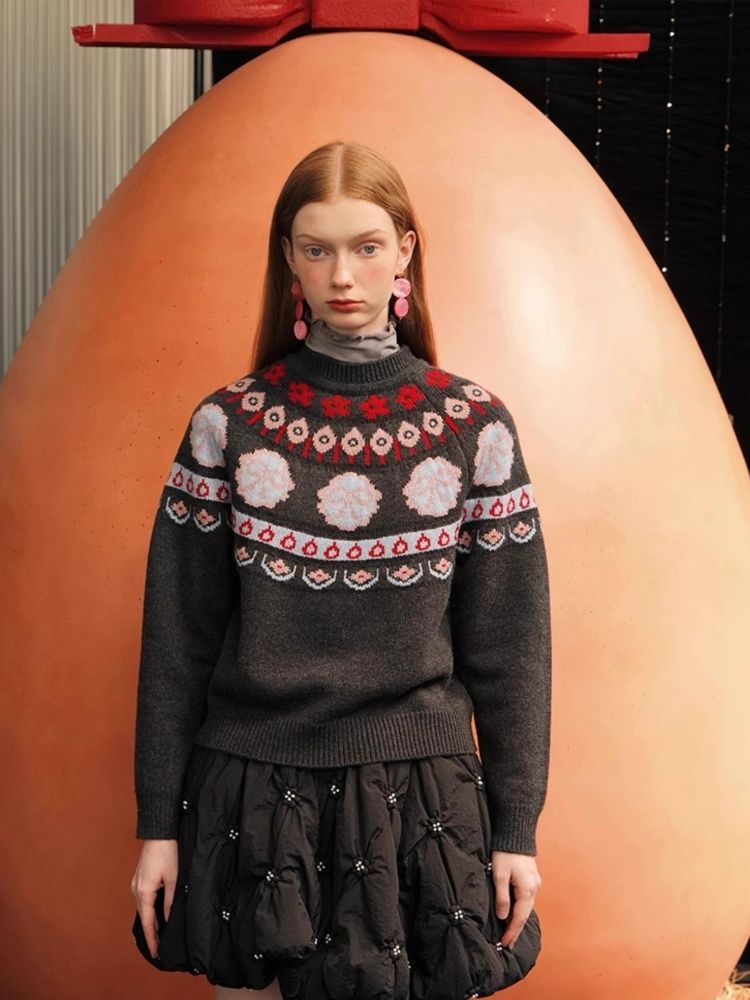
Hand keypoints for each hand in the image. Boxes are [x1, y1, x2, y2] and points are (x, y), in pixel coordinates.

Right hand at [130, 839, 178, 958]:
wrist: (159, 833)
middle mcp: (136, 890)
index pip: (148, 922)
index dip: (152, 938)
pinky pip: (143, 900)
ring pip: (143, 908)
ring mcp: (136, 884)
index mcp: (144, 892)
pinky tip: (156, 914)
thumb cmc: (167, 852)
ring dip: (150, 921)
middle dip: (150, 933)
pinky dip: (149, 910)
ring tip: (159, 934)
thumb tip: (169, 918)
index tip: (156, 952)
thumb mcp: (173, 878)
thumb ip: (170, 900)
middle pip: (143, 917)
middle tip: (158, 948)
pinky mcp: (139, 879)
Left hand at [490, 850, 541, 948]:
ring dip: (518, 920)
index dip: (511, 931)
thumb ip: (502, 897)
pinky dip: (520, 909)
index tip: (504, 943)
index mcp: (527, 889)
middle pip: (525, 915)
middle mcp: (534, 888)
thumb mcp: (499, 875)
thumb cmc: (505, 852)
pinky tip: (515, 913)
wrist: (516, 833)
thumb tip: (503, 916)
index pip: (519, 917)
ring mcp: (534, 883)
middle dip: (516, 930)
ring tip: (510, 932)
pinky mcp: (531, 878)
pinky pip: (527, 900)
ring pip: (526, 907)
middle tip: (508, 944)